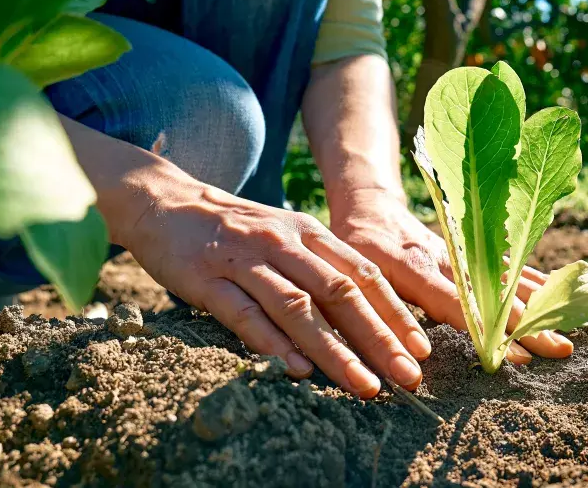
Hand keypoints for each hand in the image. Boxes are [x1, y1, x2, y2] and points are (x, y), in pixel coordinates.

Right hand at [122, 178, 429, 398]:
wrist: (166, 202)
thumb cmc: (238, 230)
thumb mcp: (288, 236)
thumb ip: (323, 269)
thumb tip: (369, 318)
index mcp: (310, 233)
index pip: (363, 274)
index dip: (395, 312)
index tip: (421, 349)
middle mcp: (284, 243)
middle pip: (340, 293)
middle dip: (379, 338)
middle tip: (407, 376)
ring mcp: (245, 260)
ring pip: (298, 307)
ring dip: (334, 350)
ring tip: (362, 385)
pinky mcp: (206, 278)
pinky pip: (243, 313)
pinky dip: (272, 342)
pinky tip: (296, 370)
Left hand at [328, 188, 573, 363]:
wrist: (371, 208)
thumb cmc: (355, 249)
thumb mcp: (353, 278)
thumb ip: (376, 312)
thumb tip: (407, 356)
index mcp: (414, 268)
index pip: (457, 303)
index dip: (486, 328)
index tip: (514, 353)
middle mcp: (447, 259)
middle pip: (494, 294)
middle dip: (529, 323)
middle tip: (560, 349)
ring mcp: (465, 252)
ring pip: (509, 277)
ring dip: (541, 303)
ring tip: (571, 328)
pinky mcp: (475, 248)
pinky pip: (510, 264)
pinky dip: (537, 281)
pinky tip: (562, 296)